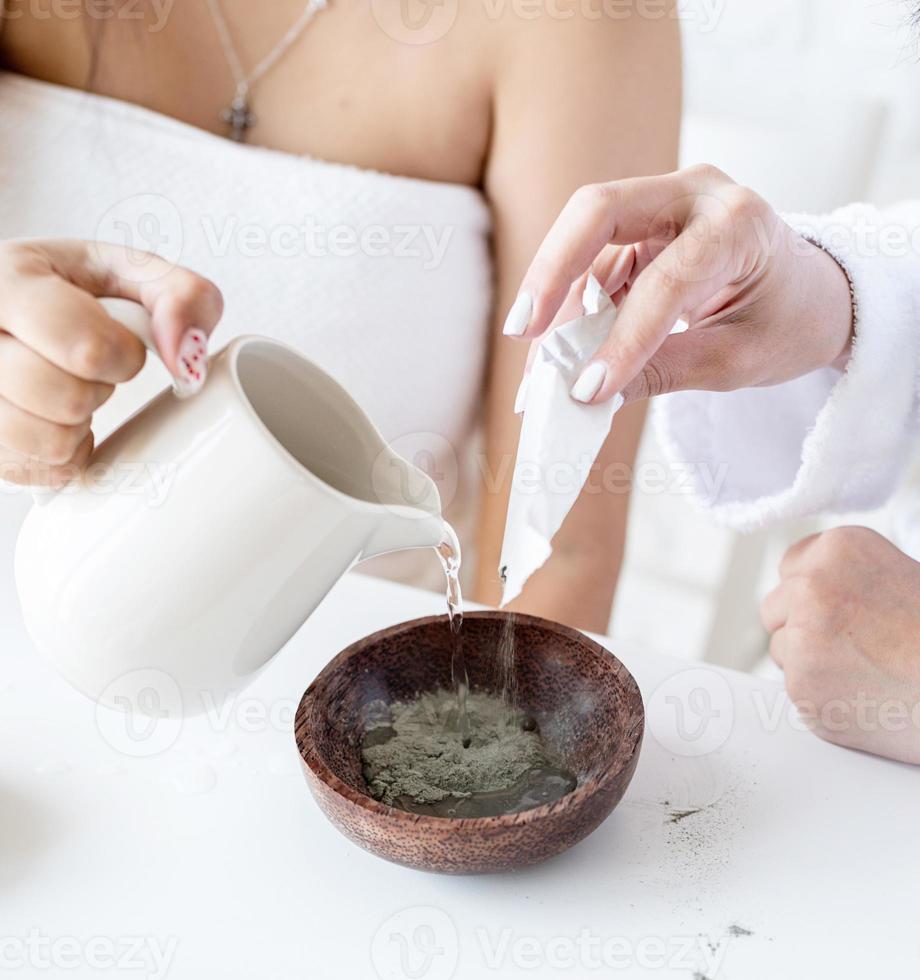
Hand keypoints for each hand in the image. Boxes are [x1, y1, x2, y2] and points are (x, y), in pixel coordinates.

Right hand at [0, 239, 221, 486]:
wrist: (3, 305)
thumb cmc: (66, 288)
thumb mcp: (130, 270)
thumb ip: (184, 297)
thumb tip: (185, 356)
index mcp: (6, 281)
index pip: (88, 349)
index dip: (125, 358)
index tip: (122, 345)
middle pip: (67, 399)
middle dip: (98, 388)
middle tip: (87, 366)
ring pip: (50, 443)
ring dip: (78, 424)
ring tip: (66, 388)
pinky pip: (38, 470)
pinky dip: (60, 452)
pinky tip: (49, 416)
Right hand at [502, 165, 854, 404]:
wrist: (812, 293)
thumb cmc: (790, 321)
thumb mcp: (738, 359)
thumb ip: (666, 371)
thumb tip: (591, 394)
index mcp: (739, 221)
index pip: (667, 278)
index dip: (624, 338)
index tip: (589, 390)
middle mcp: (695, 194)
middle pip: (599, 211)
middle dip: (553, 272)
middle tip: (523, 331)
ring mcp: (662, 204)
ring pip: (583, 238)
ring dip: (553, 302)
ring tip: (536, 364)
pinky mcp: (639, 228)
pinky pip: (590, 262)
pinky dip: (567, 308)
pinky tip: (551, 349)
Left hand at [761, 527, 919, 764]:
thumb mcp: (901, 576)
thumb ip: (846, 577)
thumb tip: (805, 588)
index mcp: (839, 549)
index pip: (791, 566)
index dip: (811, 592)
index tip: (834, 608)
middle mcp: (811, 586)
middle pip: (776, 609)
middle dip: (803, 627)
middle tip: (852, 645)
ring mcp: (801, 638)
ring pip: (783, 651)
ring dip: (810, 662)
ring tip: (866, 671)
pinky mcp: (801, 686)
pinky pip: (798, 690)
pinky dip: (823, 697)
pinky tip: (864, 695)